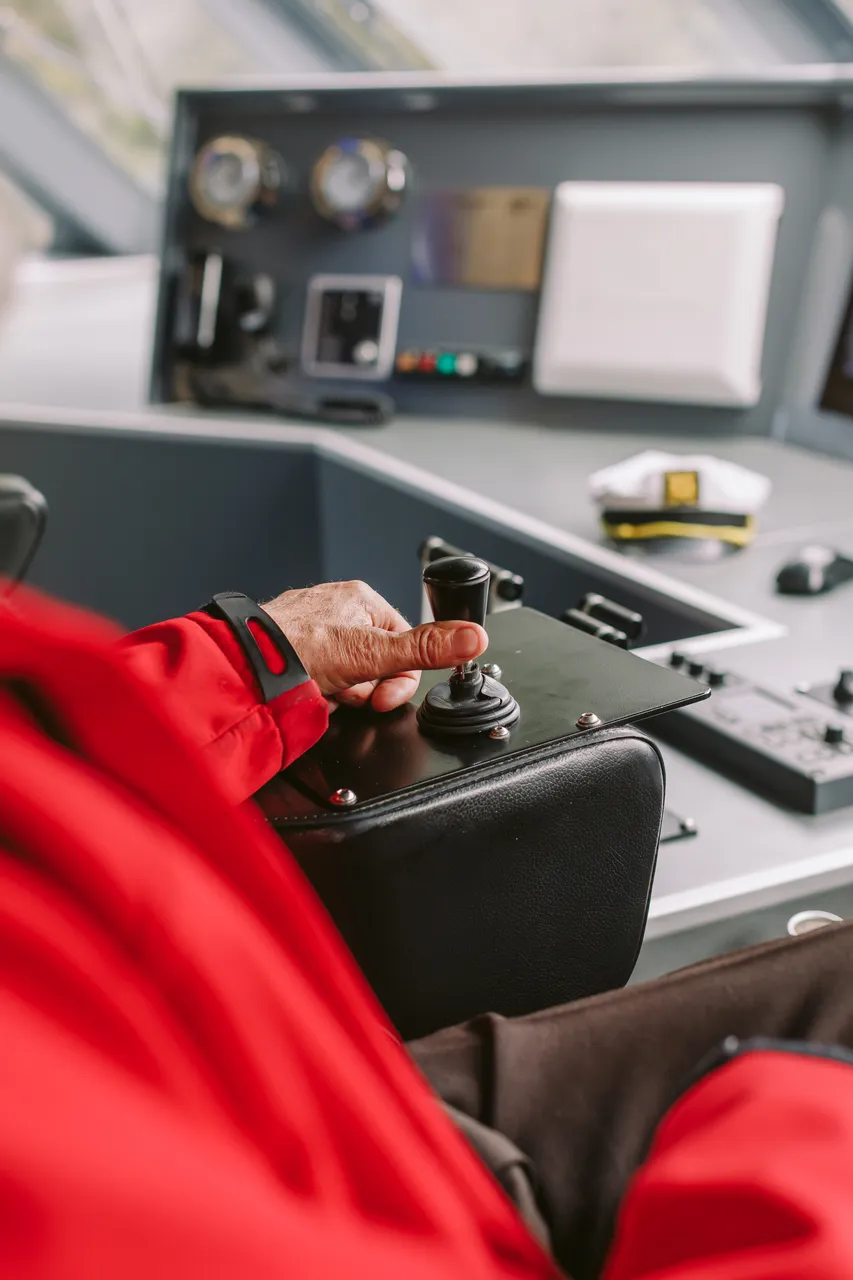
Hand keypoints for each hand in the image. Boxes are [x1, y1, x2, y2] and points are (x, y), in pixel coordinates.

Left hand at [261, 580, 486, 711]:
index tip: (383, 697)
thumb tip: (474, 636)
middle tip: (348, 694)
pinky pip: (319, 676)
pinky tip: (307, 692)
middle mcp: (336, 607)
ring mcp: (311, 628)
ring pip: (348, 673)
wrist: (242, 668)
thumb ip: (425, 648)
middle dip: (366, 687)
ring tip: (322, 691)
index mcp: (361, 598)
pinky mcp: (292, 650)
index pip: (404, 642)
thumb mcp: (372, 654)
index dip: (398, 678)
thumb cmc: (296, 650)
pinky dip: (317, 690)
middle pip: (376, 661)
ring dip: (341, 691)